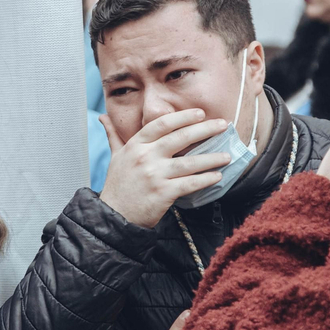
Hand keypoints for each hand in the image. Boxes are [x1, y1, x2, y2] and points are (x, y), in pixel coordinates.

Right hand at [98, 110, 232, 227]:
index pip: (162, 124)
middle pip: (180, 138)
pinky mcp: (163, 193)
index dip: (183, 117)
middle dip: (204, 129)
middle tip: (222, 125)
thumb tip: (102, 117)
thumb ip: (113, 135)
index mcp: (135, 145)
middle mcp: (145, 157)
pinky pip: (190, 183)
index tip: (200, 113)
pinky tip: (217, 176)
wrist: (114, 216)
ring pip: (189, 162)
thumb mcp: (115, 157)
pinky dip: (205, 179)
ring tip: (227, 155)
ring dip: (211, 158)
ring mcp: (154, 175)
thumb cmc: (118, 185)